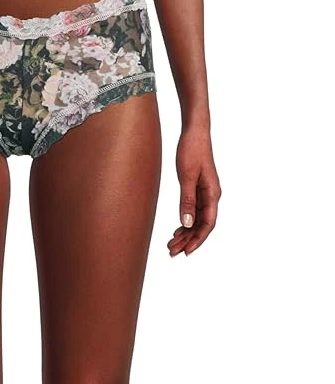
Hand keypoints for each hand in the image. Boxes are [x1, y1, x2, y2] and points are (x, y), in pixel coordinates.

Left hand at [168, 127, 220, 256]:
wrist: (194, 132)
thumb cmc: (192, 150)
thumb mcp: (186, 176)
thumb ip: (187, 201)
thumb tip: (186, 224)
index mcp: (212, 193)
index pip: (208, 223)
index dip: (198, 239)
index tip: (187, 251)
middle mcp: (212, 196)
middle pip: (202, 225)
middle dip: (188, 240)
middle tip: (172, 252)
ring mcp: (205, 194)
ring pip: (197, 221)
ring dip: (185, 234)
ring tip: (171, 245)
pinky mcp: (198, 190)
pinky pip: (193, 212)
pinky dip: (185, 224)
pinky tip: (176, 231)